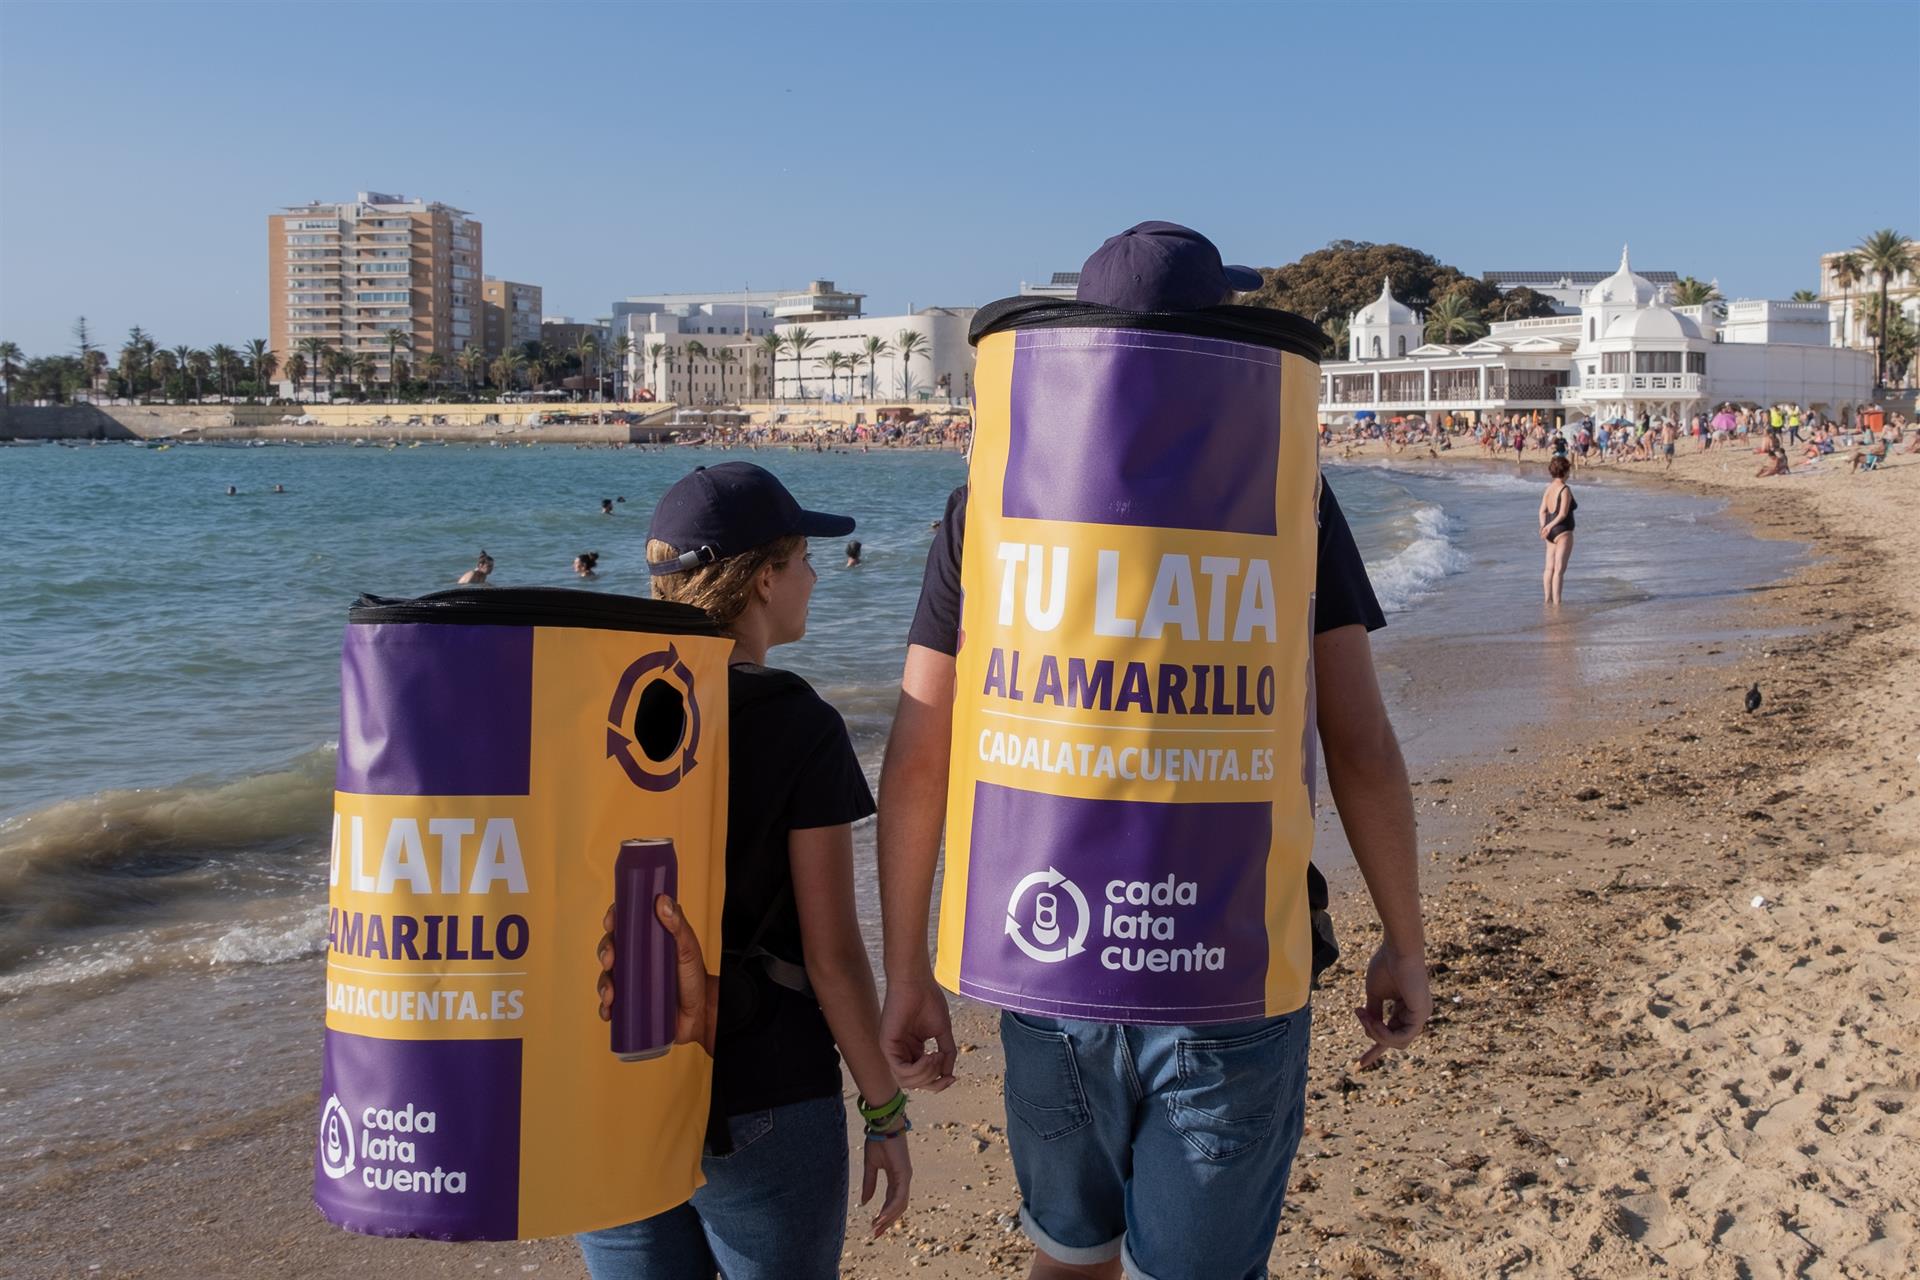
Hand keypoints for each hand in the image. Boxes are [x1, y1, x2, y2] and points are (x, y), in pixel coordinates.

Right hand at [597, 897, 718, 1055]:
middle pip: (610, 947)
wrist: (700, 1013)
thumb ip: (678, 925)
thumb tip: (662, 900)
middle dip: (605, 951)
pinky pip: (609, 1004)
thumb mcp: (688, 948)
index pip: (625, 923)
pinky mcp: (628, 1002)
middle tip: (611, 960)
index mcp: (648, 939)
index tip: (611, 922)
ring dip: (603, 983)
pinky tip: (608, 1011)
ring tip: (611, 994)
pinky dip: (605, 1007)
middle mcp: (635, 958)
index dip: (613, 918)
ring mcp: (630, 980)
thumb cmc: (694, 977)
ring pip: (606, 976)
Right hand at [860, 1131, 911, 1237]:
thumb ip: (869, 1184)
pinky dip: (891, 1208)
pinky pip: (899, 1196)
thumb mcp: (871, 1165)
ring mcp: (905, 1177)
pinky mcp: (904, 1174)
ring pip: (900, 1204)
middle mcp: (904, 1179)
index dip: (884, 1214)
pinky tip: (882, 1216)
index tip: (874, 1226)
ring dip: (888, 1217)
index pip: (892, 1201)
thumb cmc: (878, 1140)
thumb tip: (865, 1202)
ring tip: (876, 1227)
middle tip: (875, 1233)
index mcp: (897, 1177)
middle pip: (898, 1206)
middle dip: (887, 1221)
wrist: (883, 1124)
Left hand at [879, 975, 955, 1090]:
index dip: (937, 1083)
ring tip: (936, 1056)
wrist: (916, 981)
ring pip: (905, 1081)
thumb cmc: (928, 1000)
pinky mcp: (886, 1045)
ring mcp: (892, 1050)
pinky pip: (900, 1070)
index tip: (953, 1078)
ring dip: (926, 1074)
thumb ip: (947, 1054)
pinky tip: (929, 1056)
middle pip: (913, 1083)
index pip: (921, 1078)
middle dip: (933, 1081)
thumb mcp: (943, 1032)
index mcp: (911, 1050)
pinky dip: (918, 1069)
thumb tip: (949, 1075)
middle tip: (943, 1063)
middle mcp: (900, 1052)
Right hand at [1354, 941, 1430, 1069]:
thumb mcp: (1374, 993)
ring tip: (1364, 1014)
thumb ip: (1373, 1012)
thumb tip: (1368, 1028)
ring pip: (1397, 1042)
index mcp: (1407, 1008)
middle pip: (1394, 1040)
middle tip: (1360, 1013)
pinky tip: (1374, 1020)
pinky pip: (1402, 1037)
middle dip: (1373, 1034)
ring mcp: (1421, 1015)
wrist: (1398, 948)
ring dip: (1376, 1033)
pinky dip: (1384, 1033)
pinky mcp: (1421, 1014)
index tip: (1359, 1064)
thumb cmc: (1386, 964)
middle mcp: (1416, 1014)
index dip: (1375, 1049)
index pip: (1393, 1034)